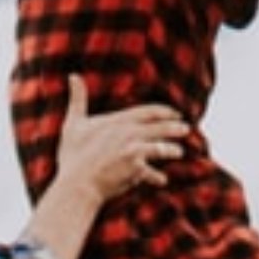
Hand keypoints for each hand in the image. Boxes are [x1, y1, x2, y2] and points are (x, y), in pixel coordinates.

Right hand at [55, 74, 183, 204]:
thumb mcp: (73, 123)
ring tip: (179, 151)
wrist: (76, 183)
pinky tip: (162, 180)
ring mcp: (134, 150)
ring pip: (160, 148)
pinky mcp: (136, 169)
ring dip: (171, 150)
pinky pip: (151, 172)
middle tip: (186, 128)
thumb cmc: (73, 155)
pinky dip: (156, 177)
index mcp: (117, 121)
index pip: (148, 112)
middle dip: (174, 127)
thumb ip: (77, 98)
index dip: (164, 111)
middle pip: (159, 128)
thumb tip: (73, 75)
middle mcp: (129, 133)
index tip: (175, 113)